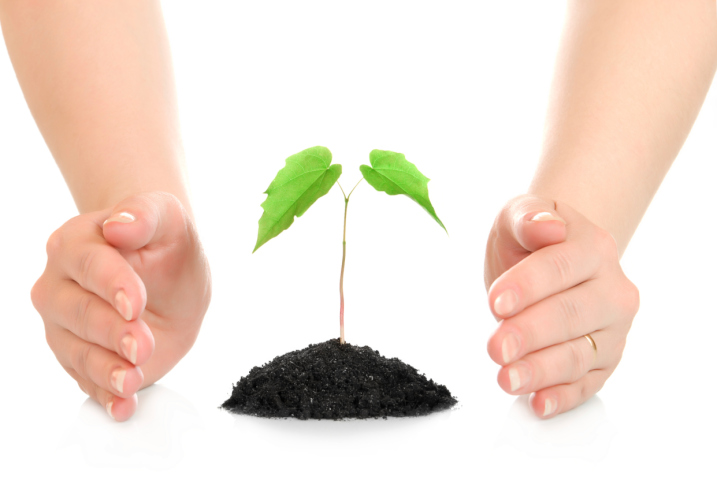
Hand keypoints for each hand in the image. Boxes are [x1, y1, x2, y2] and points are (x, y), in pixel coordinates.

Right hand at [31, 192, 210, 420]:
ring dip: (105, 370)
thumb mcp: (167, 218)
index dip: (112, 284)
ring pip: (77, 352)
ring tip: (132, 380)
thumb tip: (118, 225)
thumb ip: (145, 215)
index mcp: (76, 243)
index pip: (88, 264)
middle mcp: (60, 285)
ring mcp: (65, 325)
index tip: (135, 302)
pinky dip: (105, 396)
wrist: (168, 275)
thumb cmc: (163, 242)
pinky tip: (122, 405)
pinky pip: (87, 380)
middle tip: (142, 346)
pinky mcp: (80, 357)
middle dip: (111, 332)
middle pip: (78, 312)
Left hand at [484, 195, 638, 417]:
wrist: (555, 255)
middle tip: (495, 347)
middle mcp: (613, 290)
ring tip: (507, 378)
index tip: (496, 302)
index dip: (527, 287)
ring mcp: (613, 329)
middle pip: (571, 315)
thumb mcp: (519, 214)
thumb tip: (547, 226)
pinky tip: (538, 403)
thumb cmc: (533, 236)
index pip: (560, 268)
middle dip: (530, 334)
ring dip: (542, 371)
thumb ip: (529, 217)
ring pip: (580, 354)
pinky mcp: (605, 361)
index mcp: (594, 248)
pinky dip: (563, 397)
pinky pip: (587, 383)